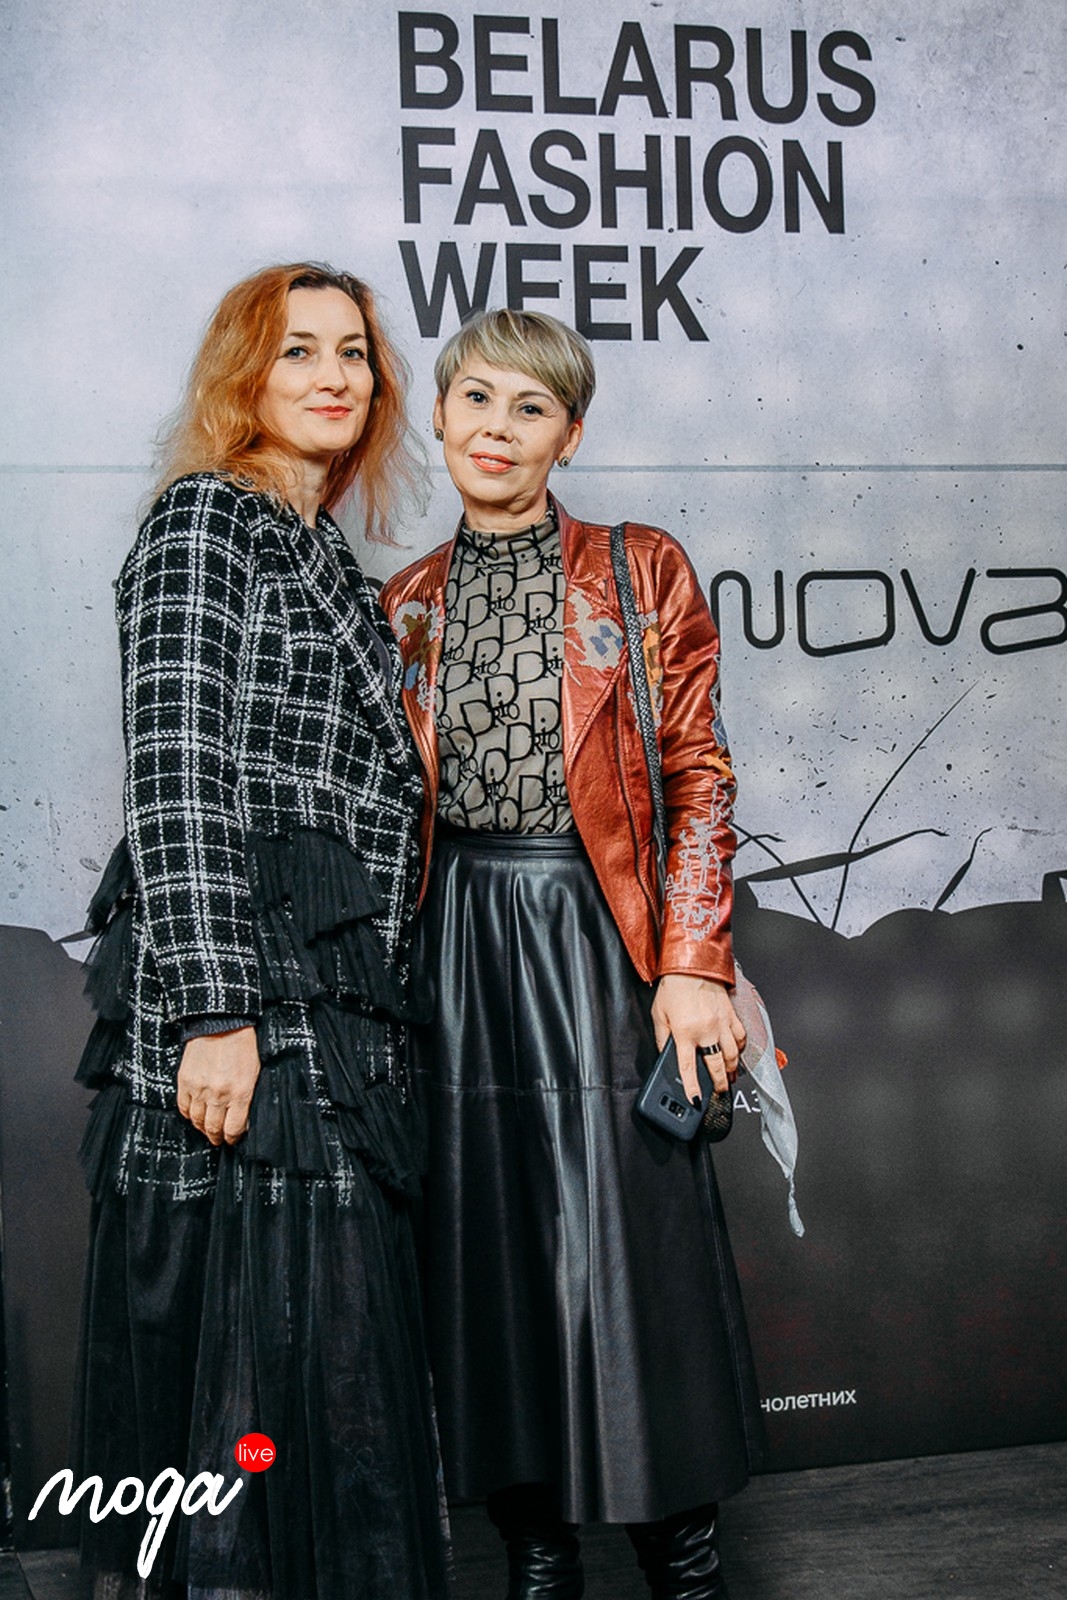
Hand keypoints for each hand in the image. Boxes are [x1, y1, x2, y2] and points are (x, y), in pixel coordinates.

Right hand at [177, 1026, 260, 1145]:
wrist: (221, 1024)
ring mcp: (199, 1088)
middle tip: (218, 1139)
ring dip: (202, 1128)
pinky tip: (194, 1115)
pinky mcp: (185, 1081)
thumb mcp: (254, 1073)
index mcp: (240, 1092)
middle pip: (213, 1128)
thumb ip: (247, 1098)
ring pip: (197, 1121)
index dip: (232, 1138)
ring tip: (206, 1129)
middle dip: (216, 1137)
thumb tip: (242, 1119)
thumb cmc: (242, 1047)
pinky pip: (183, 1107)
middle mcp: (218, 1094)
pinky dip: (189, 1114)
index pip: (233, 1129)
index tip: (231, 1139)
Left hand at [651, 974, 745, 1100]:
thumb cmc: (673, 987)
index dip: (692, 1087)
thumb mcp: (659, 1014)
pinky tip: (737, 1053)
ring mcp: (721, 1023)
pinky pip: (740, 1037)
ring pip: (732, 1054)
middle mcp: (705, 1031)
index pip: (688, 1068)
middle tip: (720, 1091)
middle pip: (716, 1066)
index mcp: (684, 1033)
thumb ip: (663, 1038)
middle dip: (719, 1083)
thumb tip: (666, 1054)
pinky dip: (740, 1048)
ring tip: (730, 1077)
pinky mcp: (731, 1014)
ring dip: (732, 1069)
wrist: (691, 965)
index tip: (695, 1100)